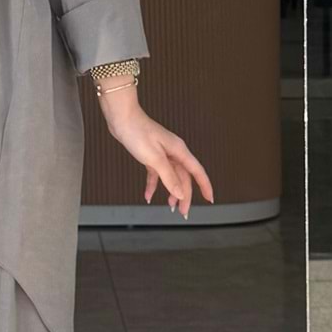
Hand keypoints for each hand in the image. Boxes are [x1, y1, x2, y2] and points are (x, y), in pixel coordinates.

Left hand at [97, 85, 213, 217]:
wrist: (121, 119)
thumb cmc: (137, 132)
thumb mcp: (154, 158)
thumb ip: (168, 177)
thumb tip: (181, 193)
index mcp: (179, 151)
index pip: (197, 172)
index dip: (205, 186)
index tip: (210, 199)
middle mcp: (173, 152)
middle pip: (184, 178)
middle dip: (185, 196)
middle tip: (184, 212)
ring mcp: (162, 154)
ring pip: (171, 177)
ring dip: (171, 192)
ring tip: (171, 206)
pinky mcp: (151, 155)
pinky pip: (156, 174)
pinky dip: (153, 185)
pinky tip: (149, 195)